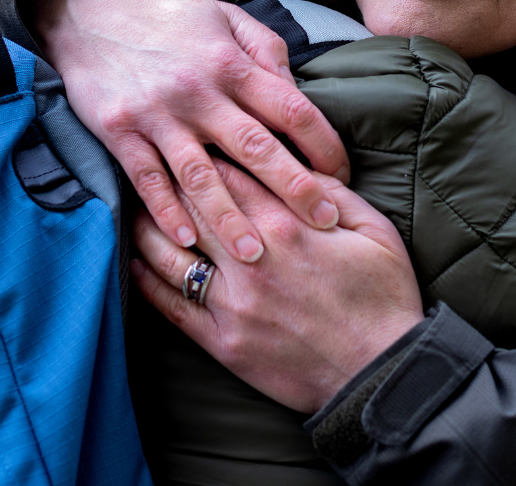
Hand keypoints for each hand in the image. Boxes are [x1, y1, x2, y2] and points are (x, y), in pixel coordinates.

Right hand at [29, 0, 350, 262]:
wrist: (90, 21)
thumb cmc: (169, 22)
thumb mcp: (224, 17)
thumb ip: (266, 48)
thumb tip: (298, 89)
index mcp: (231, 62)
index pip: (291, 108)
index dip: (323, 144)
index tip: (343, 176)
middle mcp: (198, 90)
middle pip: (255, 146)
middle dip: (294, 188)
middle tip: (324, 223)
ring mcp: (158, 114)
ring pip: (201, 174)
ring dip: (229, 216)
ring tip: (256, 254)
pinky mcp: (121, 132)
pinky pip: (147, 179)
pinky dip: (166, 211)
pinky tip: (186, 241)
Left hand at [130, 160, 423, 412]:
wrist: (383, 377)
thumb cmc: (384, 297)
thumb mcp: (373, 229)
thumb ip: (331, 191)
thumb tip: (296, 161)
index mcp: (286, 225)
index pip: (229, 174)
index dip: (204, 152)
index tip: (190, 138)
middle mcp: (251, 259)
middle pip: (191, 206)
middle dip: (166, 179)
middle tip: (146, 158)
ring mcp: (232, 303)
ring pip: (171, 252)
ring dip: (146, 225)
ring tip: (131, 204)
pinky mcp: (223, 342)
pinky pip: (172, 306)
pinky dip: (147, 280)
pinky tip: (133, 260)